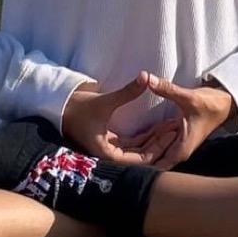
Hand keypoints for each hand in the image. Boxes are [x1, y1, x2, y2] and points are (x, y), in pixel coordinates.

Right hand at [60, 72, 182, 165]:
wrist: (61, 106)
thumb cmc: (79, 107)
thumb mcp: (105, 101)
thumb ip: (127, 92)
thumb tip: (145, 76)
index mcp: (107, 153)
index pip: (138, 160)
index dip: (156, 149)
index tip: (171, 136)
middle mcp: (109, 154)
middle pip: (140, 156)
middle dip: (158, 144)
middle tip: (176, 130)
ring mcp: (110, 148)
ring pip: (137, 149)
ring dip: (153, 140)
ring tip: (171, 128)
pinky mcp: (110, 140)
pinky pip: (132, 142)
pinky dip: (144, 137)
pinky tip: (158, 128)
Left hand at [123, 73, 235, 170]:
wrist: (224, 103)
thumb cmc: (210, 103)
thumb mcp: (187, 97)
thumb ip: (166, 89)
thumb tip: (146, 78)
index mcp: (180, 149)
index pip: (154, 166)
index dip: (136, 165)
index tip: (118, 162)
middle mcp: (177, 150)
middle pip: (150, 160)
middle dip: (132, 157)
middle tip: (110, 152)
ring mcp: (175, 143)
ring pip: (151, 149)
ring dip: (136, 147)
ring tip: (113, 145)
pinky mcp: (174, 134)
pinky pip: (155, 139)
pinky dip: (144, 137)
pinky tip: (128, 134)